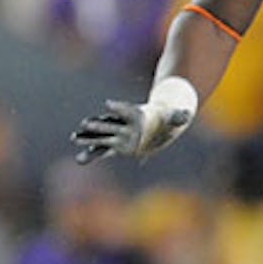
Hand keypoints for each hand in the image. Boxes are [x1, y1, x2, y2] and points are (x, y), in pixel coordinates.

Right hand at [71, 78, 196, 163]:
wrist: (157, 119)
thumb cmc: (166, 119)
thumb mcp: (174, 118)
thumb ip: (179, 117)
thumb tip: (188, 115)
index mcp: (136, 115)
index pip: (126, 109)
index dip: (118, 107)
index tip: (108, 104)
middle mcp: (123, 123)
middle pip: (108, 124)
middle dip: (96, 125)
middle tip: (85, 125)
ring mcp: (117, 131)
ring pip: (101, 136)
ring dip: (88, 138)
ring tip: (74, 139)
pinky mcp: (115, 141)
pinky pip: (102, 147)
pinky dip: (92, 151)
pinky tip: (81, 159)